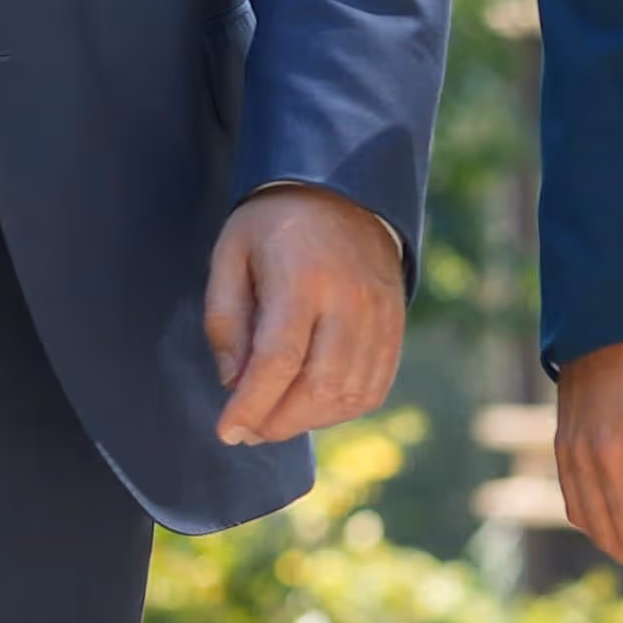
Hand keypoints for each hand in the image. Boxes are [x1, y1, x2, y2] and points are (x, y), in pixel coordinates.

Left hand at [205, 186, 406, 446]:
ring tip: (273, 418)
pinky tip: (311, 406)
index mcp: (303, 278)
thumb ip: (225, 319)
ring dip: (307, 421)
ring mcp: (380, 317)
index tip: (226, 431)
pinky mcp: (396, 328)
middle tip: (247, 430)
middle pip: (318, 388)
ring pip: (348, 396)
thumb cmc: (273, 225)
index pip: (278, 361)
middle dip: (277, 422)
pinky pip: (373, 388)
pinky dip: (340, 409)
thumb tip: (233, 383)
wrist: (344, 191)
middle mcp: (350, 301)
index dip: (251, 405)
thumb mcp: (230, 254)